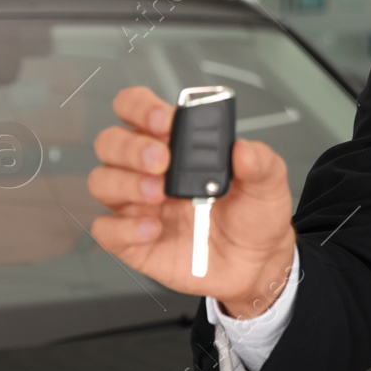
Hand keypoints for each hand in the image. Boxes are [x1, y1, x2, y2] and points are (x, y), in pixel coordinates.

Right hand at [87, 86, 297, 317]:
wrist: (255, 263)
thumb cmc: (253, 214)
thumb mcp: (268, 183)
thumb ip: (260, 162)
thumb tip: (242, 148)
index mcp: (176, 143)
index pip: (137, 108)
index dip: (141, 107)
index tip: (164, 120)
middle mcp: (149, 169)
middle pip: (111, 142)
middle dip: (131, 147)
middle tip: (162, 160)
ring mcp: (136, 204)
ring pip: (101, 181)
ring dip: (126, 184)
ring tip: (160, 195)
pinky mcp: (132, 239)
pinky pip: (106, 229)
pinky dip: (124, 227)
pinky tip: (154, 228)